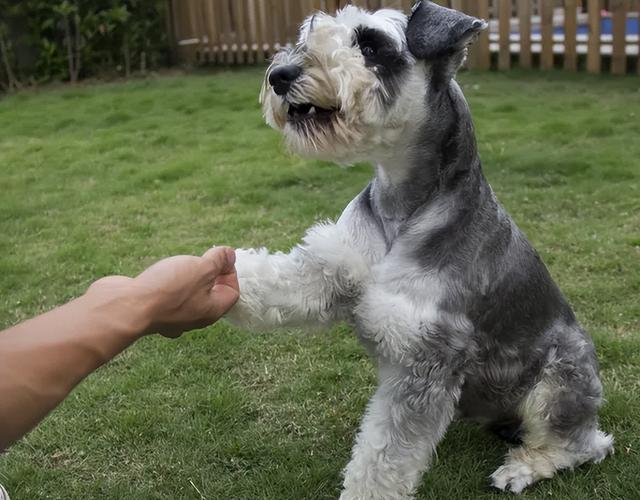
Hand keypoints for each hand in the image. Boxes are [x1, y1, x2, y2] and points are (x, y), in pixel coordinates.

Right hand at [88, 247, 238, 337]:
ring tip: (180, 265)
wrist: (125, 307)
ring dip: (187, 279)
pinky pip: (166, 297)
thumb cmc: (168, 289)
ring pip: (187, 296)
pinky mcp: (151, 311)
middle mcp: (193, 318)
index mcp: (211, 311)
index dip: (230, 272)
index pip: (232, 293)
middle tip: (200, 259)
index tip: (217, 257)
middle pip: (210, 295)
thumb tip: (230, 255)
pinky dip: (166, 284)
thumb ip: (218, 261)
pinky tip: (159, 275)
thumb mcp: (202, 268)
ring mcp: (171, 317)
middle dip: (208, 274)